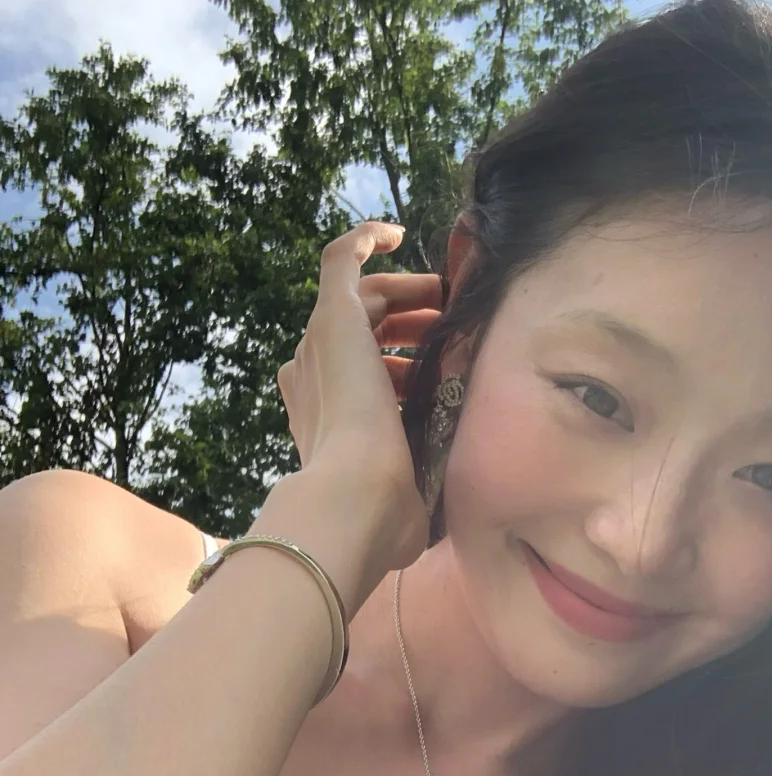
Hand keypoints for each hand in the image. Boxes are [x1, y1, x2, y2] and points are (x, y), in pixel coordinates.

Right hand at [265, 221, 440, 604]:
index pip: (347, 376)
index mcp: (321, 419)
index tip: (427, 365)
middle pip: (355, 333)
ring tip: (441, 296)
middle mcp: (312, 378)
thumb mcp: (399, 501)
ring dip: (401, 292)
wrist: (356, 501)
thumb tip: (421, 530)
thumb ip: (406, 495)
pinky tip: (396, 233)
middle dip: (401, 324)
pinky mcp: (333, 320)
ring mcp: (319, 347)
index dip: (388, 361)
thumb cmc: (380, 517)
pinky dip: (366, 240)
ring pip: (357, 298)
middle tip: (442, 325)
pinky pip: (342, 259)